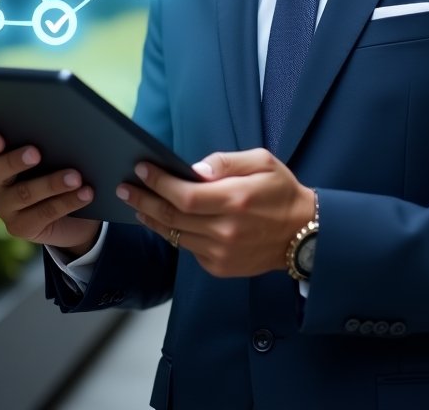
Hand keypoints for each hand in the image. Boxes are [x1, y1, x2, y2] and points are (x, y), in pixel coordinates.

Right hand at [0, 131, 100, 256]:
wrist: (70, 212)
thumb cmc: (58, 167)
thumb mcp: (52, 153)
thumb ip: (49, 141)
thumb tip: (69, 129)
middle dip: (16, 160)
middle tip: (36, 153)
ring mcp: (4, 207)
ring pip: (24, 193)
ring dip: (52, 183)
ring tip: (75, 177)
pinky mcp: (20, 227)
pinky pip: (44, 213)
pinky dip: (68, 201)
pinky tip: (86, 193)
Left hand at [119, 149, 314, 277]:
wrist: (303, 233)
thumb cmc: (281, 191)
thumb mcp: (262, 162)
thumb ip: (226, 162)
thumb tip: (194, 170)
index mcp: (235, 201)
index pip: (185, 195)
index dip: (159, 183)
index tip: (141, 170)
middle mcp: (225, 231)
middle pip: (172, 217)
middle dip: (144, 200)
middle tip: (125, 188)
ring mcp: (221, 253)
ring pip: (175, 236)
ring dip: (152, 219)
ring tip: (137, 204)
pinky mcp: (220, 267)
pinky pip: (188, 249)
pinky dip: (173, 234)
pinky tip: (164, 221)